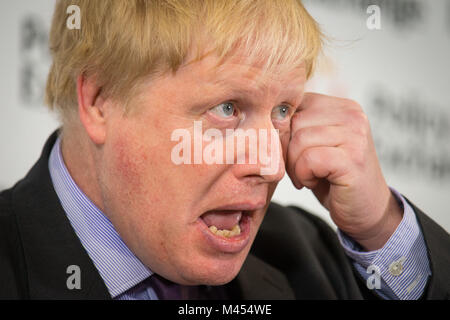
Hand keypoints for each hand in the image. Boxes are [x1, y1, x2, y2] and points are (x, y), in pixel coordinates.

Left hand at [286, 92, 402, 250]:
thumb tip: (266, 116)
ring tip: (310, 175)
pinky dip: (304, 175)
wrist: (365, 209)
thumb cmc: (334, 177)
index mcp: (342, 106)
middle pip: (295, 121)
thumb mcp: (314, 144)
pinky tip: (315, 181)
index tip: (294, 151)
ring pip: (299, 140)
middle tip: (301, 169)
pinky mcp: (352, 159)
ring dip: (296, 165)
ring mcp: (355, 136)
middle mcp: (352, 115)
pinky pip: (309, 159)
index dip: (285, 130)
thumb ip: (297, 126)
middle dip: (288, 150)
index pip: (296, 103)